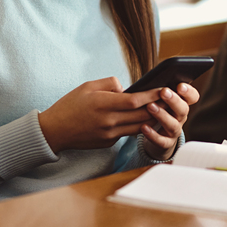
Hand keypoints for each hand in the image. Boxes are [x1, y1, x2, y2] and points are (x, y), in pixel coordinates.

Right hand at [38, 77, 164, 152]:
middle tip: (171, 99)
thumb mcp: (87, 86)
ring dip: (152, 119)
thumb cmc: (70, 105)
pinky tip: (145, 119)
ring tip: (164, 110)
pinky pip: (128, 133)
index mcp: (103, 105)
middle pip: (142, 116)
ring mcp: (109, 135)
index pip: (135, 101)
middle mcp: (109, 121)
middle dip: (158, 107)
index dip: (152, 96)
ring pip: (139, 127)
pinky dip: (138, 126)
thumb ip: (110, 84)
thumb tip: (126, 89)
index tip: (164, 89)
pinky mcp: (108, 143)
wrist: (55, 131)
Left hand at [140, 83, 200, 159]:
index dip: (188, 91)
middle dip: (174, 100)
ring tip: (150, 106)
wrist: (154, 134)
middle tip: (164, 92)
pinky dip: (153, 135)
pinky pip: (162, 141)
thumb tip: (115, 81)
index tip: (180, 85)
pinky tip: (143, 127)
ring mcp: (174, 130)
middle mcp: (180, 116)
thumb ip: (141, 89)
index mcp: (180, 102)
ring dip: (162, 115)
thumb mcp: (150, 97)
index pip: (192, 96)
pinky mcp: (166, 143)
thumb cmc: (151, 109)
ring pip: (173, 124)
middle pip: (183, 109)